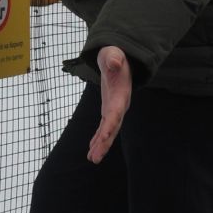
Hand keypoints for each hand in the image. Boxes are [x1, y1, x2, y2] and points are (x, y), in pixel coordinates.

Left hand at [88, 46, 131, 162]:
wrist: (120, 59)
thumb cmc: (115, 56)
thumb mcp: (114, 54)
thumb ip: (114, 58)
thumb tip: (115, 62)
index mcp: (120, 95)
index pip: (115, 113)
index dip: (109, 126)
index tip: (102, 139)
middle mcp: (119, 105)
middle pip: (112, 127)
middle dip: (104, 143)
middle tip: (95, 158)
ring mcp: (114, 109)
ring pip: (108, 130)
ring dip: (100, 145)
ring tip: (92, 159)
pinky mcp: (109, 109)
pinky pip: (104, 127)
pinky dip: (98, 138)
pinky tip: (92, 148)